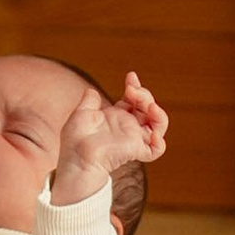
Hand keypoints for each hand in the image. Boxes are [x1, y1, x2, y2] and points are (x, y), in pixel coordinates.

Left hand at [53, 70, 170, 207]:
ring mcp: (133, 139)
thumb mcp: (81, 114)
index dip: (136, 87)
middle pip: (148, 108)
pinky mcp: (136, 151)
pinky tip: (153, 133)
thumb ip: (89, 101)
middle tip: (131, 90)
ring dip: (158, 113)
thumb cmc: (75, 141)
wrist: (76, 158)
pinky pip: (156, 150)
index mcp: (117, 117)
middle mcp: (128, 127)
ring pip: (158, 126)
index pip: (134, 100)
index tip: (131, 76)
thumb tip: (91, 91)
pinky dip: (159, 142)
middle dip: (144, 95)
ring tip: (150, 105)